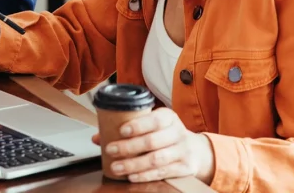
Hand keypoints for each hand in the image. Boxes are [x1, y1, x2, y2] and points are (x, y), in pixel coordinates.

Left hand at [94, 108, 215, 183]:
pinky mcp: (184, 167)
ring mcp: (182, 151)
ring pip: (156, 159)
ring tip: (116, 167)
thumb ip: (127, 129)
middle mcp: (177, 132)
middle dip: (129, 147)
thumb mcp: (152, 126)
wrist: (195, 150)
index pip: (154, 119)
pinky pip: (162, 172)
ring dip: (134, 164)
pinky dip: (145, 175)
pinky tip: (132, 176)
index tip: (121, 131)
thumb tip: (97, 137)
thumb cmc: (165, 135)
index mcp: (168, 117)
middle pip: (152, 141)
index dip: (138, 125)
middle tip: (111, 150)